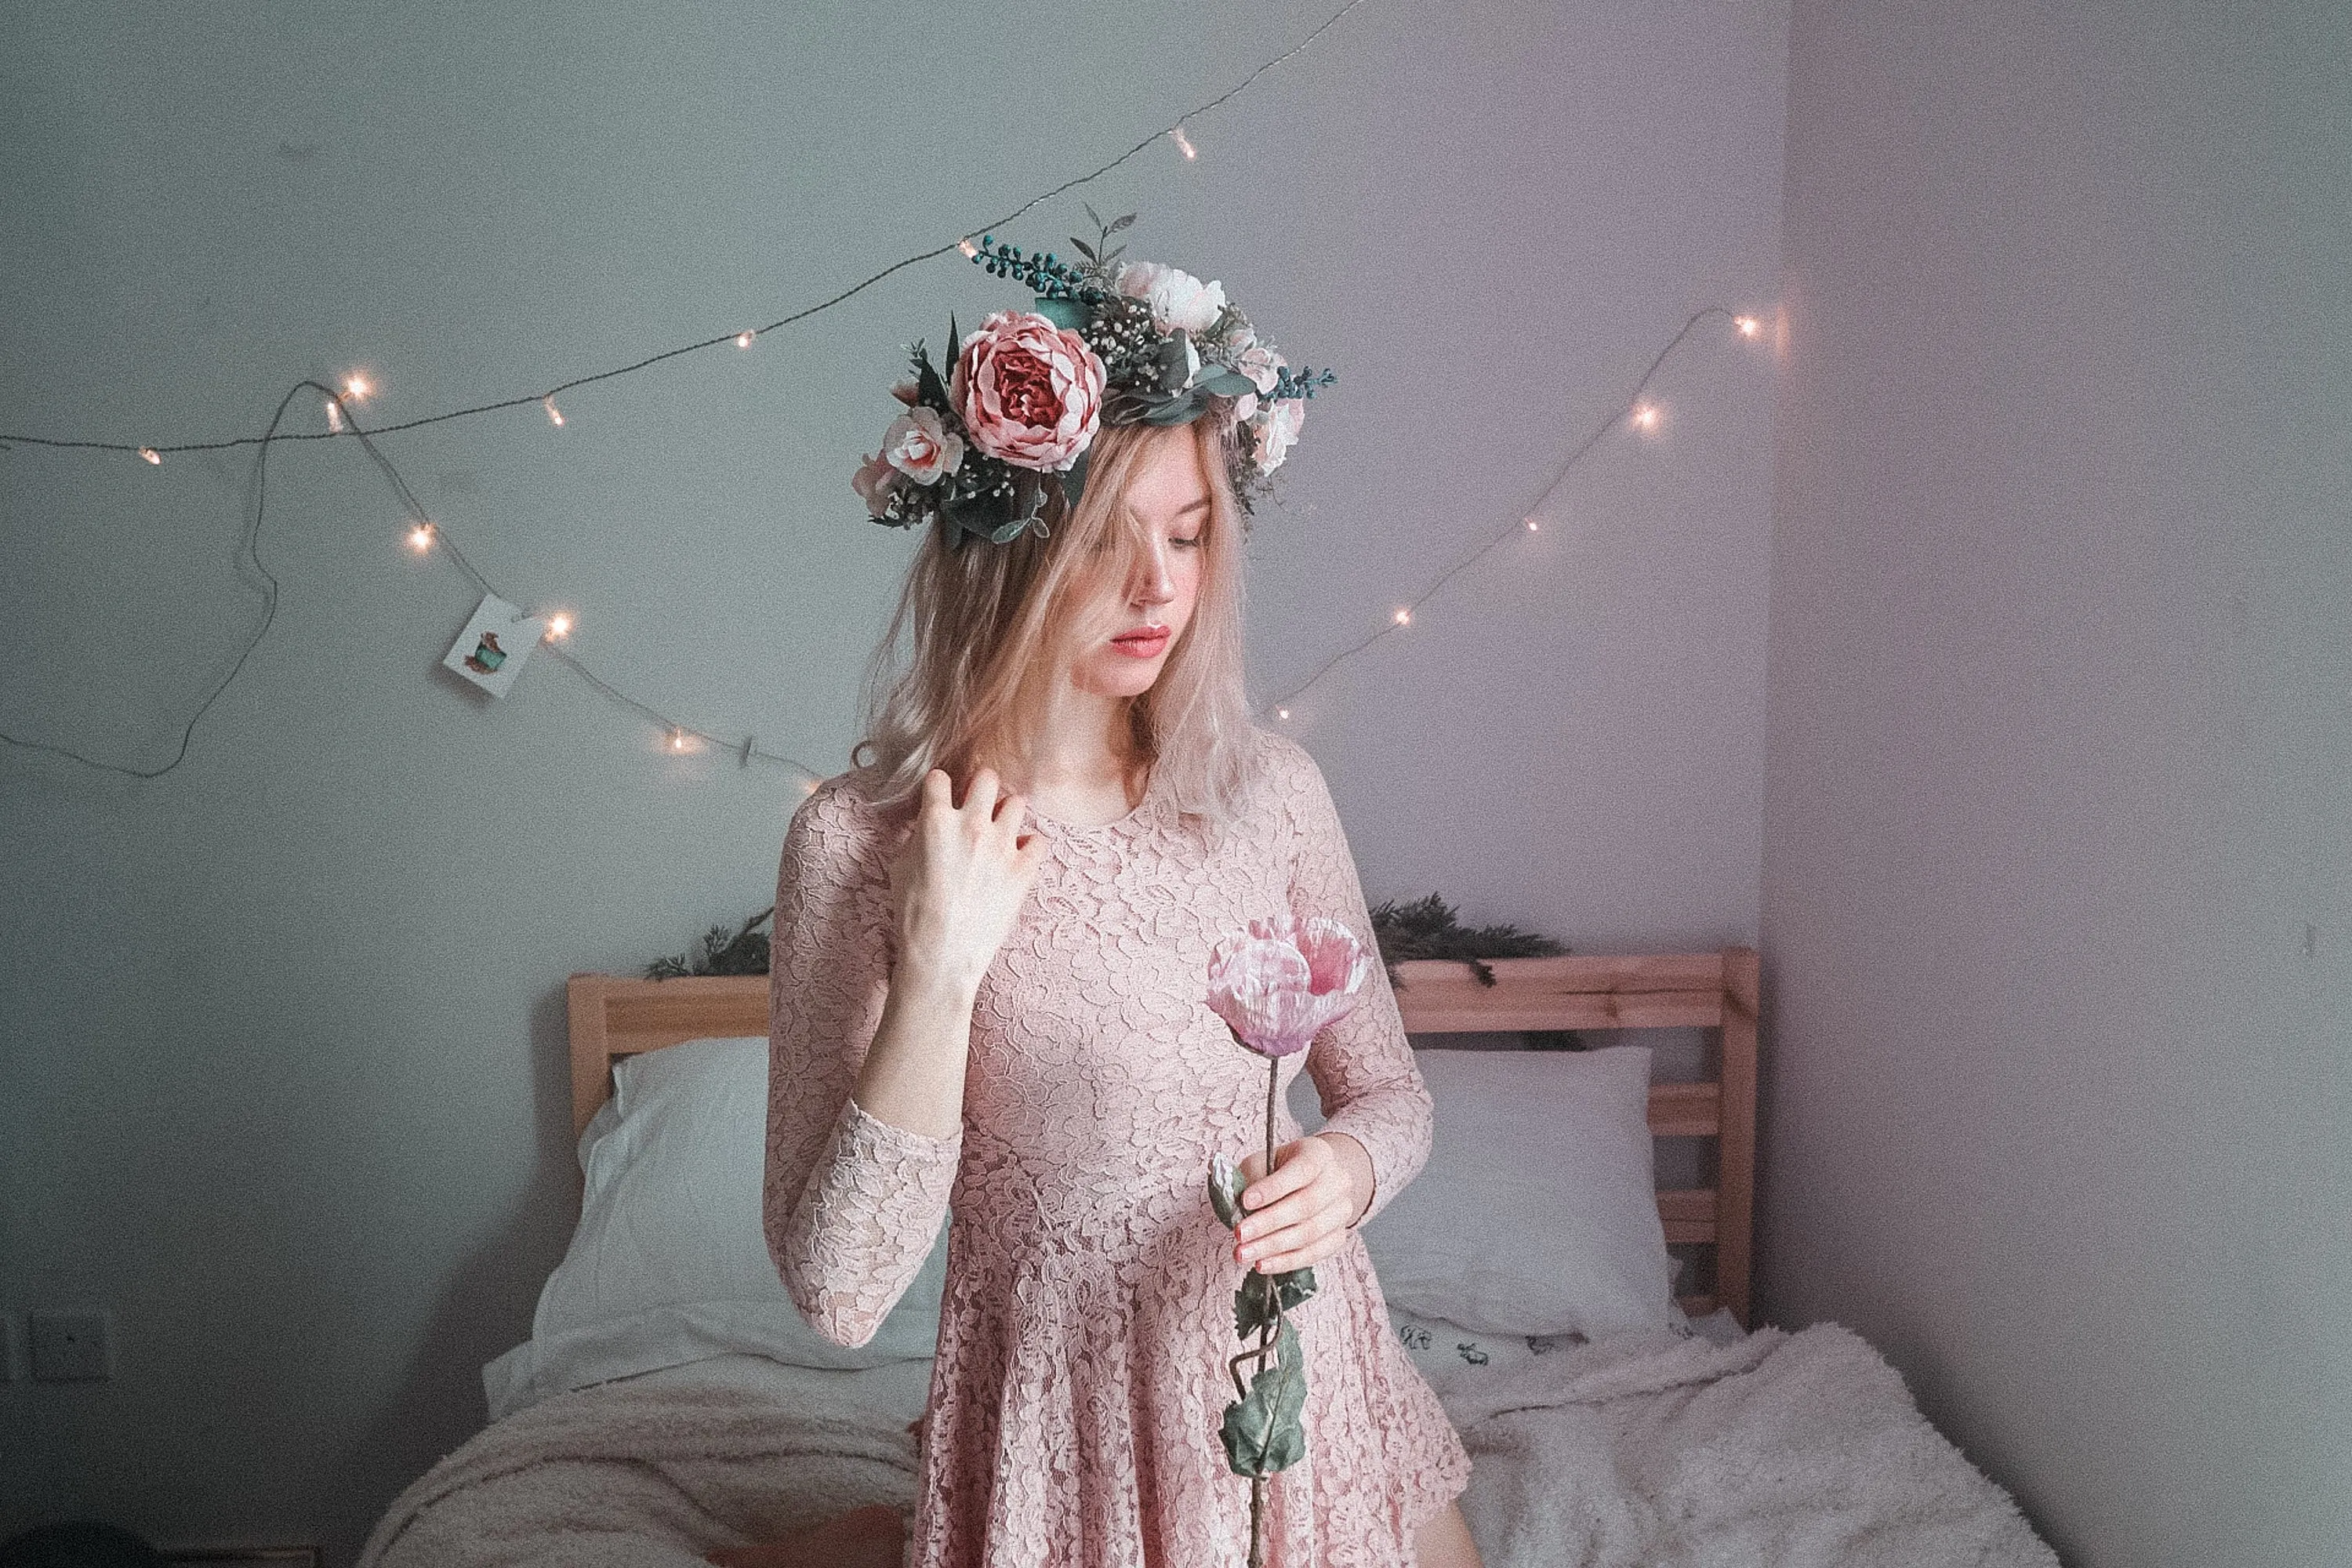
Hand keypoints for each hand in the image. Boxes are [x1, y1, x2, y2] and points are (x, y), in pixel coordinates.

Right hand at [888, 767, 1046, 995]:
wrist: (941, 956)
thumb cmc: (914, 916)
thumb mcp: (900, 868)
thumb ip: (918, 837)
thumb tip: (928, 824)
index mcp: (935, 822)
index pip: (939, 778)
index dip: (939, 789)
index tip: (941, 799)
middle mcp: (972, 826)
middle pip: (987, 777)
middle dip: (980, 788)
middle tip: (977, 806)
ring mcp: (1001, 846)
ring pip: (1017, 803)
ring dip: (1006, 815)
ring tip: (998, 835)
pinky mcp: (1024, 869)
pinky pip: (1038, 840)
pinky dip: (1028, 848)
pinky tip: (1016, 860)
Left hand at [1233, 1133, 1373, 1274]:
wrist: (1309, 1183)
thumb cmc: (1279, 1171)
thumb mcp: (1262, 1163)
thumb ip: (1250, 1180)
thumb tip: (1235, 1207)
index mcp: (1319, 1154)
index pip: (1301, 1170)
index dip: (1273, 1187)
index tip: (1245, 1201)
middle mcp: (1337, 1181)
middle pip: (1306, 1205)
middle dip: (1268, 1223)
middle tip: (1239, 1234)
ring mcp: (1342, 1211)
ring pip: (1309, 1233)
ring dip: (1272, 1247)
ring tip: (1244, 1253)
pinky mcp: (1338, 1237)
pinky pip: (1313, 1254)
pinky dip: (1285, 1262)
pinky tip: (1262, 1264)